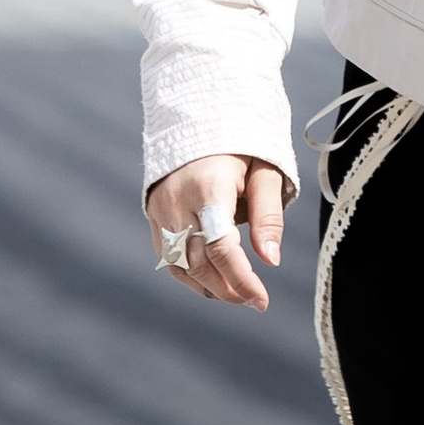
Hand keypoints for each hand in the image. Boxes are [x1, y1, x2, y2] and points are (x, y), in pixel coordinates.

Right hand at [143, 154, 287, 310]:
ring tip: (237, 292)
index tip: (261, 300)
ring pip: (179, 266)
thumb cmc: (239, 149)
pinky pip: (168, 259)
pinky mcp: (153, 218)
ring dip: (209, 287)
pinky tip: (213, 281)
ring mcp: (160, 211)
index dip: (241, 279)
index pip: (221, 246)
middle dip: (227, 288)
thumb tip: (270, 260)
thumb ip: (268, 216)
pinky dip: (191, 276)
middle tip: (253, 299)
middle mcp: (177, 202)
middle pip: (198, 262)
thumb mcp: (265, 173)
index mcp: (208, 188)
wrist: (198, 123)